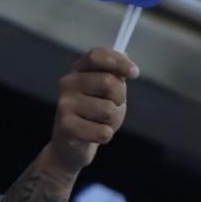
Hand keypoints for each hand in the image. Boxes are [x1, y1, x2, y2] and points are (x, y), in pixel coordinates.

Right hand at [47, 49, 134, 170]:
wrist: (70, 146)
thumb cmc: (93, 115)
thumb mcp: (106, 92)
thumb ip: (115, 76)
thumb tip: (126, 56)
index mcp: (78, 71)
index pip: (97, 56)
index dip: (119, 62)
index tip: (135, 73)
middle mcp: (68, 83)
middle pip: (108, 82)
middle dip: (120, 99)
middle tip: (113, 108)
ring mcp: (65, 105)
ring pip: (109, 110)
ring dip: (112, 121)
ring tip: (100, 123)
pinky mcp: (66, 127)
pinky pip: (103, 132)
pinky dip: (105, 136)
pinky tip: (93, 136)